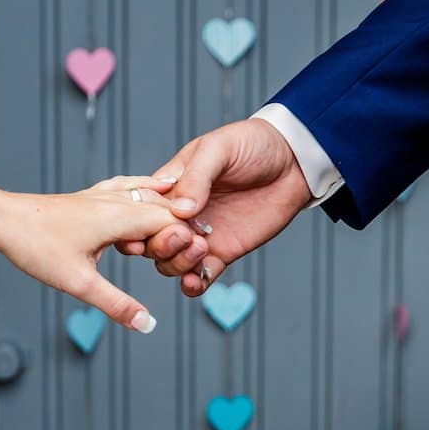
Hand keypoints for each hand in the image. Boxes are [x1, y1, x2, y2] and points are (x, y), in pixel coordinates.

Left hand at [0, 176, 185, 331]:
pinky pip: (129, 187)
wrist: (3, 218)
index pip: (172, 222)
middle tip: (202, 248)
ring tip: (187, 224)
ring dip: (168, 209)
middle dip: (184, 226)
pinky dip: (147, 191)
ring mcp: (103, 194)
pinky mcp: (91, 196)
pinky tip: (150, 189)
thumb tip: (147, 325)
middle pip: (166, 206)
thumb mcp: (78, 283)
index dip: (189, 240)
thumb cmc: (37, 247)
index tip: (200, 259)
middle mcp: (117, 200)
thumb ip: (116, 304)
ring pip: (149, 193)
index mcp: (120, 216)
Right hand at [117, 118, 311, 295]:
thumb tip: (180, 211)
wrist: (292, 161)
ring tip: (202, 247)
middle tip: (185, 234)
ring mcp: (199, 236)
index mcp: (169, 189)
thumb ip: (196, 178)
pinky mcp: (222, 253)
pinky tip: (196, 280)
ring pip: (170, 263)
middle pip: (150, 242)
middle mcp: (178, 216)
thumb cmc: (251, 145)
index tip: (146, 227)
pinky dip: (194, 284)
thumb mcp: (218, 149)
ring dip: (178, 262)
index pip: (140, 212)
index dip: (136, 224)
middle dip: (160, 244)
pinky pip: (200, 277)